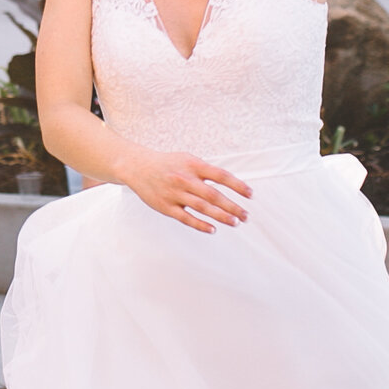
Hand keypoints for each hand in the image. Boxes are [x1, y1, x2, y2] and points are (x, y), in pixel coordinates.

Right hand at [119, 147, 252, 233]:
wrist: (137, 167)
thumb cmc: (167, 164)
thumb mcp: (187, 159)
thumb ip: (206, 171)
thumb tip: (229, 183)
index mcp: (193, 165)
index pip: (220, 175)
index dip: (237, 185)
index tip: (250, 195)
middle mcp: (185, 179)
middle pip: (213, 195)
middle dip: (232, 206)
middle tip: (246, 216)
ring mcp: (175, 194)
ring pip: (202, 208)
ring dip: (221, 216)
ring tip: (235, 223)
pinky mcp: (166, 207)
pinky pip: (186, 218)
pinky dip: (200, 224)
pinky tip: (213, 229)